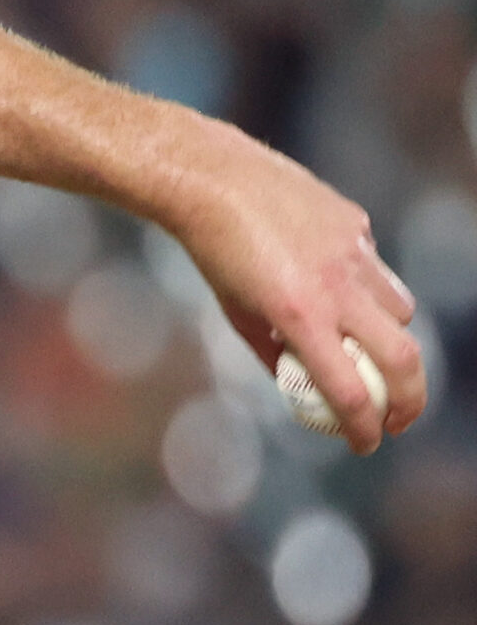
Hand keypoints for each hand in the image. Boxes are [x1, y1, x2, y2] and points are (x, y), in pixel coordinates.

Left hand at [164, 119, 424, 452]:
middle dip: (409, 401)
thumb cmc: (217, 255)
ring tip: (365, 347)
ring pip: (401, 311)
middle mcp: (335, 287)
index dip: (364, 428)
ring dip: (392, 339)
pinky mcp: (358, 225)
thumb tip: (308, 389)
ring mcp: (353, 253)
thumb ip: (277, 355)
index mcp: (298, 317)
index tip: (366, 443)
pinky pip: (378, 269)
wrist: (213, 181)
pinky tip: (332, 277)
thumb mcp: (238, 317)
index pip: (350, 391)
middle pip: (404, 360)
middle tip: (398, 418)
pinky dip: (367, 288)